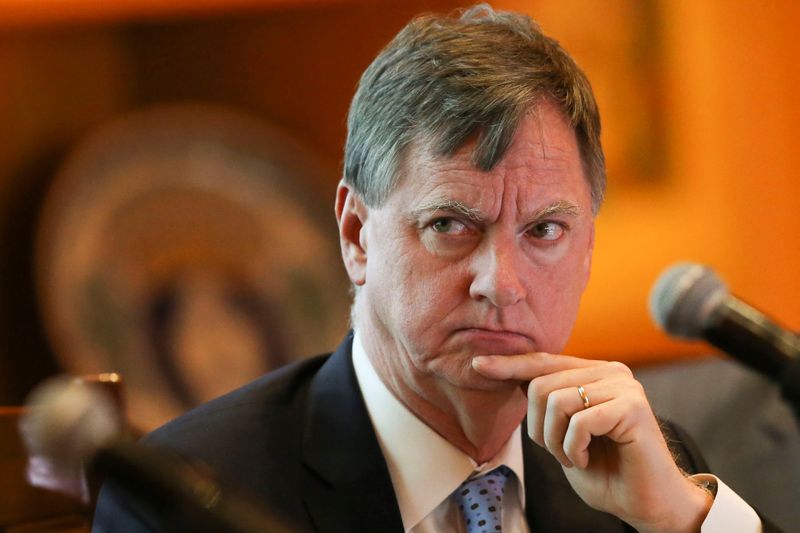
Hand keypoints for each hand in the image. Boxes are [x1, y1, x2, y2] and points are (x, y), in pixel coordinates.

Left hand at [472, 352, 711, 532]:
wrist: (646, 504)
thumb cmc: (605, 471)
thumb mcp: (562, 433)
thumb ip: (545, 403)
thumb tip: (510, 374)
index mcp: (594, 373)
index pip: (542, 362)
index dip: (509, 365)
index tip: (479, 365)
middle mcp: (610, 371)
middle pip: (541, 385)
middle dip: (538, 428)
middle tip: (559, 453)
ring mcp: (624, 385)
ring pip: (557, 401)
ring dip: (555, 441)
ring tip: (574, 456)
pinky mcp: (632, 406)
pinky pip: (579, 422)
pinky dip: (573, 448)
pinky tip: (587, 459)